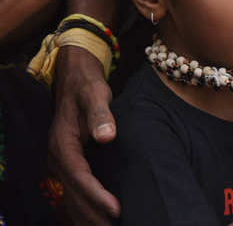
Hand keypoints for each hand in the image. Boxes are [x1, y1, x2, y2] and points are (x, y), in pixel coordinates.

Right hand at [49, 46, 118, 224]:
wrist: (74, 80)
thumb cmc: (88, 87)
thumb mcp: (95, 95)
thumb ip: (101, 114)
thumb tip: (106, 136)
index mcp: (62, 145)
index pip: (80, 178)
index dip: (97, 196)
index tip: (116, 210)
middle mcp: (57, 158)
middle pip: (74, 195)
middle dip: (94, 214)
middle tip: (118, 225)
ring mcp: (60, 163)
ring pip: (71, 198)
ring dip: (89, 215)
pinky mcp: (68, 163)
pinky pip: (75, 191)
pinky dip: (86, 206)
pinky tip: (101, 216)